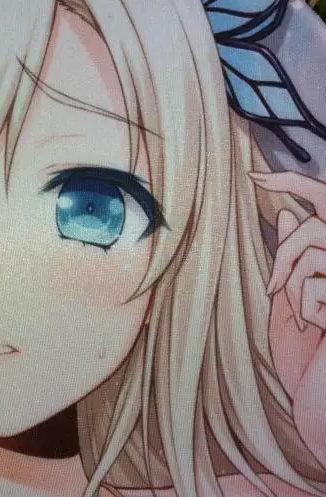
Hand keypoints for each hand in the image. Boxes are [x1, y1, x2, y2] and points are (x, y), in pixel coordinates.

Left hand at [250, 171, 325, 464]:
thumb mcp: (295, 303)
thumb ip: (296, 261)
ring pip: (312, 249)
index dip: (291, 184)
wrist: (324, 397)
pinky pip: (317, 279)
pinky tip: (319, 326)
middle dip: (285, 255)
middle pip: (312, 228)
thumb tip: (288, 215)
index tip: (254, 176)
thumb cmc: (310, 354)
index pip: (321, 201)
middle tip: (275, 292)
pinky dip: (307, 303)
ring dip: (294, 284)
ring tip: (304, 317)